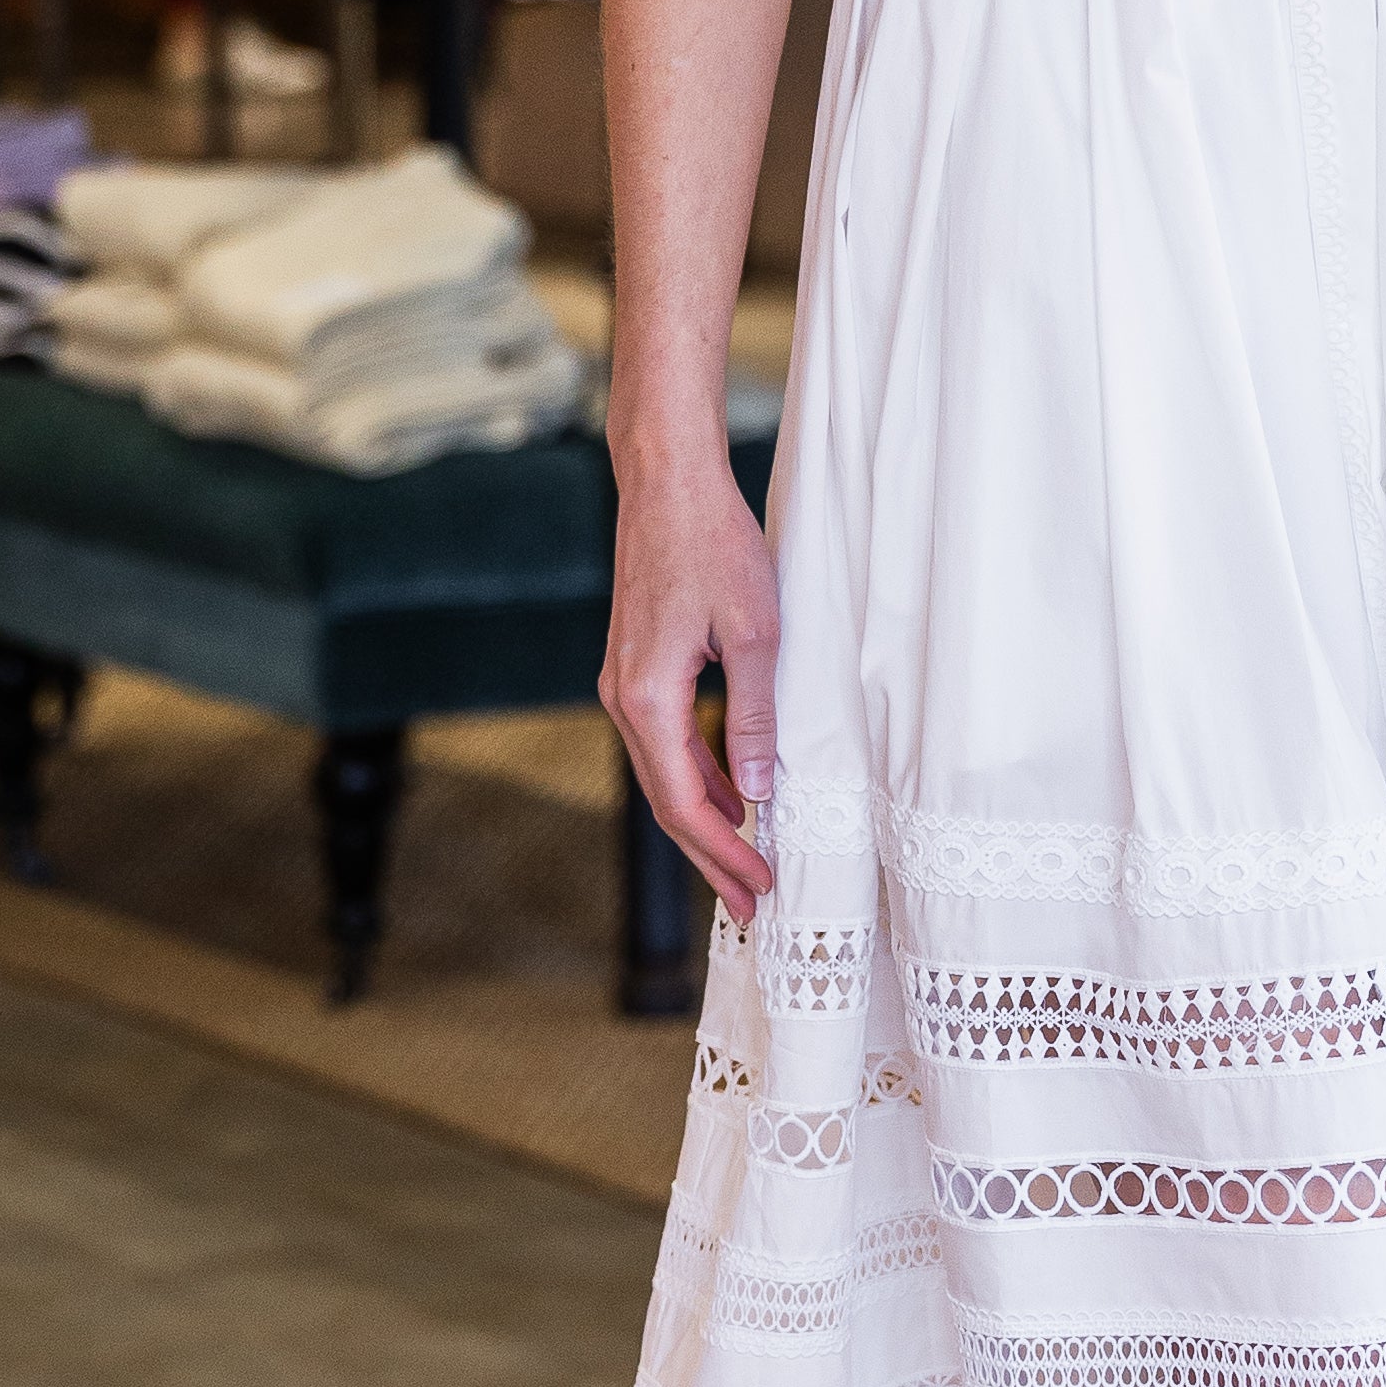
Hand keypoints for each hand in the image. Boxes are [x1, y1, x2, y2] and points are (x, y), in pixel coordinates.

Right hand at [603, 453, 778, 916]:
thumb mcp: (756, 633)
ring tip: (745, 862)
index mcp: (646, 697)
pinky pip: (664, 742)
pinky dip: (697, 778)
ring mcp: (624, 683)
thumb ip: (754, 713)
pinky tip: (731, 794)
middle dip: (710, 855)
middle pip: (666, 801)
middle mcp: (624, 698)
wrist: (667, 483)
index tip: (761, 886)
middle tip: (753, 903)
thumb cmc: (713, 545)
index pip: (682, 801)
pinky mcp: (636, 667)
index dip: (722, 851)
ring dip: (704, 821)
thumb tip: (757, 787)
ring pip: (662, 774)